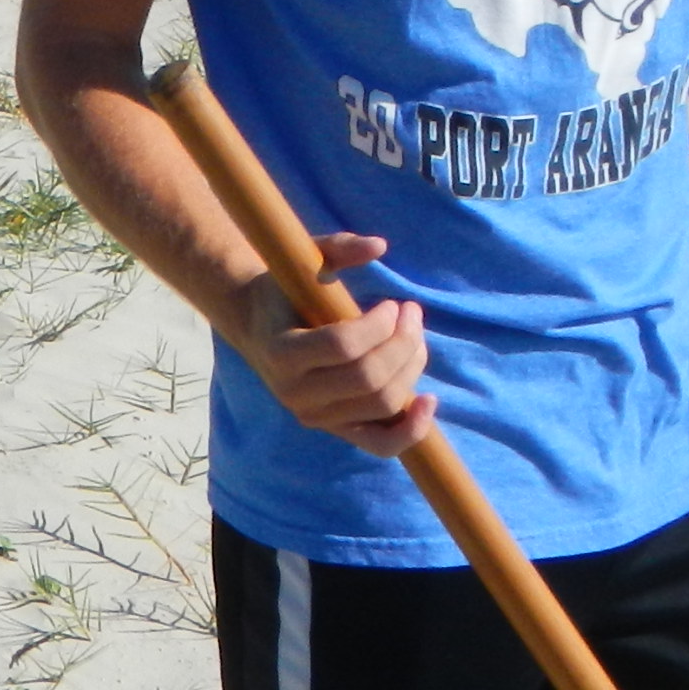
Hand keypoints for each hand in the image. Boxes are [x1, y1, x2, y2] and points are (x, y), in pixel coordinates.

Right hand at [226, 232, 436, 456]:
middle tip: (411, 313)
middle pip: (369, 378)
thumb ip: (339, 247)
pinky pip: (380, 444)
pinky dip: (411, 429)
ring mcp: (316, 417)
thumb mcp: (306, 260)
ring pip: (382, 403)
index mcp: (281, 352)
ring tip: (414, 337)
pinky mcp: (336, 429)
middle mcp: (294, 394)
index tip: (392, 304)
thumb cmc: (287, 288)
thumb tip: (379, 245)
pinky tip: (429, 400)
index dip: (380, 325)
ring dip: (412, 366)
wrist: (259, 327)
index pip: (344, 346)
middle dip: (403, 342)